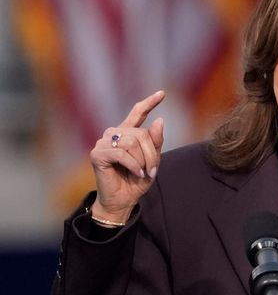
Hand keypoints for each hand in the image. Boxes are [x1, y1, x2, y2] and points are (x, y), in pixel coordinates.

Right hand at [89, 91, 165, 222]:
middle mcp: (114, 134)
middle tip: (152, 170)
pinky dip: (134, 165)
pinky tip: (137, 174)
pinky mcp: (97, 154)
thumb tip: (159, 120)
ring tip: (143, 172)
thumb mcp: (152, 161)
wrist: (123, 200)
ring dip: (143, 161)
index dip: (149, 103)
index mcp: (127, 133)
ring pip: (132, 143)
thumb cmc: (136, 180)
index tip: (162, 93)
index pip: (138, 113)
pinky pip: (122, 154)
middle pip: (141, 134)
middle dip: (152, 154)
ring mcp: (103, 142)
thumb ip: (155, 142)